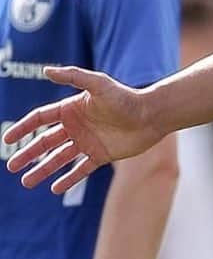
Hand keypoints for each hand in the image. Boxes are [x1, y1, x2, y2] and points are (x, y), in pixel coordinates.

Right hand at [4, 67, 161, 193]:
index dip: (23, 128)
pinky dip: (68, 179)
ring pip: (59, 158)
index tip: (7, 139)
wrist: (152, 115)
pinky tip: (54, 188)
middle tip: (11, 167)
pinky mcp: (101, 155)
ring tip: (26, 182)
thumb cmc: (126, 97)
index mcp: (72, 108)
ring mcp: (88, 141)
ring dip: (43, 170)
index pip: (41, 119)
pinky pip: (80, 170)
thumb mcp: (98, 84)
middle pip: (45, 141)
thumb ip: (73, 77)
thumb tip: (47, 70)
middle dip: (27, 154)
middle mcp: (77, 126)